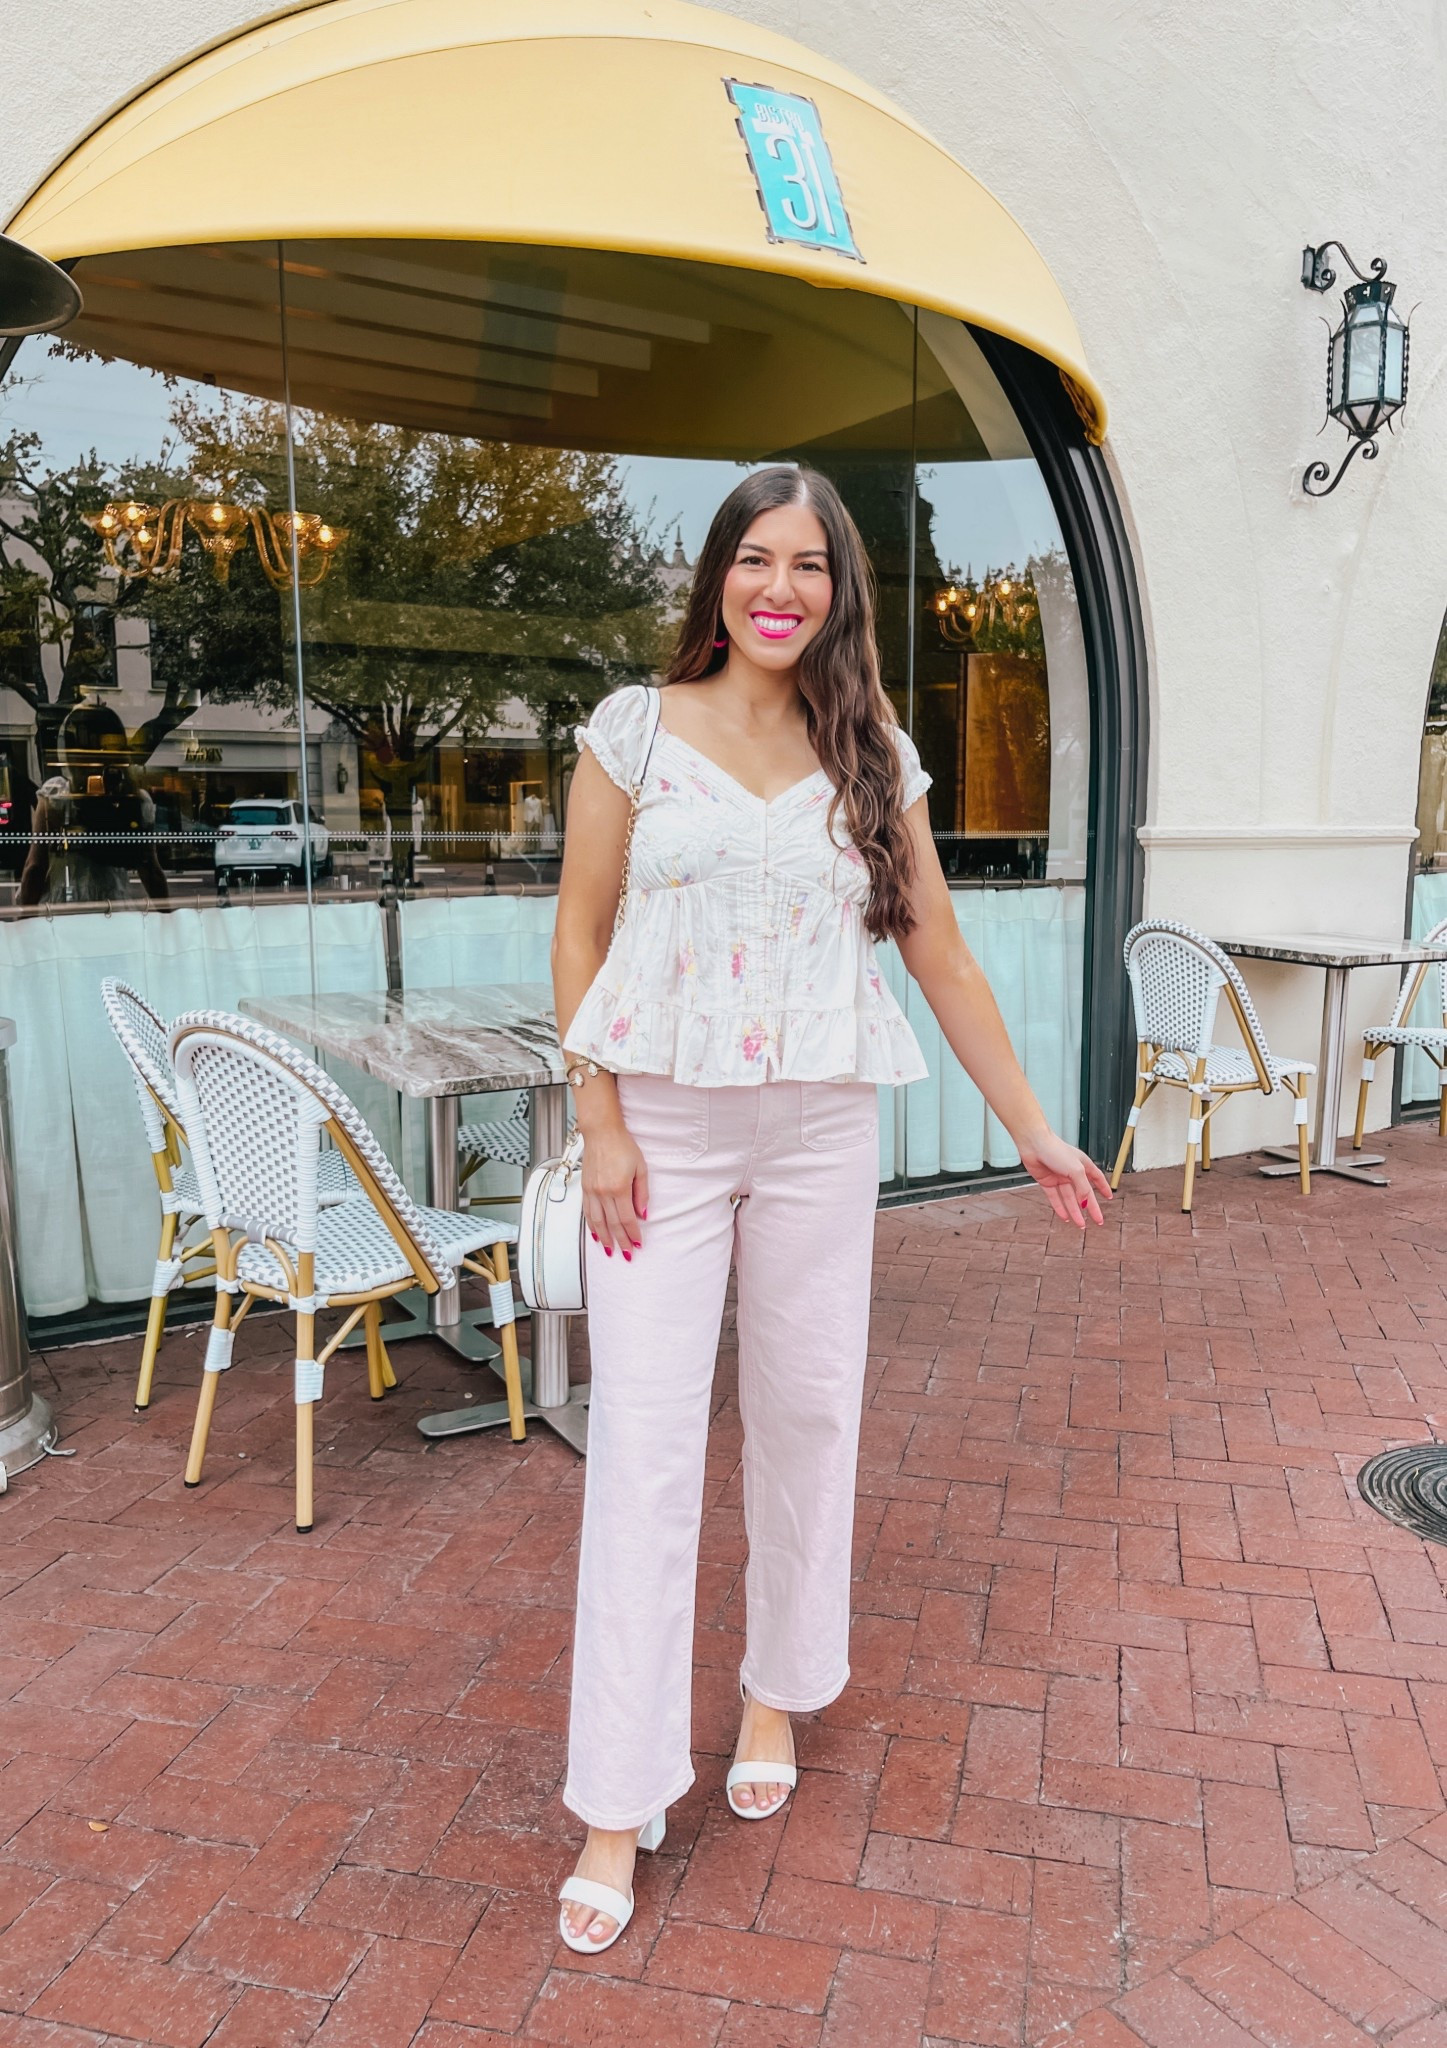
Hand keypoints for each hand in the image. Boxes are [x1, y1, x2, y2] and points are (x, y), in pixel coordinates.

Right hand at [581, 1118, 648, 1259]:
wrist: (602, 1132)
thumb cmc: (622, 1146)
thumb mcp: (640, 1168)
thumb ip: (642, 1193)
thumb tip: (642, 1213)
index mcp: (619, 1188)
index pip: (627, 1218)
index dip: (632, 1234)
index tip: (637, 1244)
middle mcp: (603, 1192)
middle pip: (612, 1224)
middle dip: (620, 1241)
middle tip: (626, 1254)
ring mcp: (592, 1191)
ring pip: (597, 1222)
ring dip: (605, 1238)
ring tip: (610, 1250)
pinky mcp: (585, 1188)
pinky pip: (587, 1212)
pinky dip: (592, 1226)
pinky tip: (596, 1234)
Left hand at [1017, 1127, 1111, 1228]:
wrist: (1034, 1144)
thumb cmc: (1055, 1150)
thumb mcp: (1076, 1170)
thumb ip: (1082, 1188)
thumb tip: (1085, 1203)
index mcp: (1083, 1165)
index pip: (1097, 1178)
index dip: (1103, 1188)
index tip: (1109, 1197)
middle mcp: (1071, 1171)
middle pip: (1084, 1193)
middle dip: (1091, 1207)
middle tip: (1097, 1220)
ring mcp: (1059, 1177)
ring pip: (1069, 1198)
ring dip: (1075, 1211)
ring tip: (1080, 1224)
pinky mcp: (1047, 1181)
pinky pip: (1055, 1198)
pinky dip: (1059, 1208)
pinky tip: (1065, 1216)